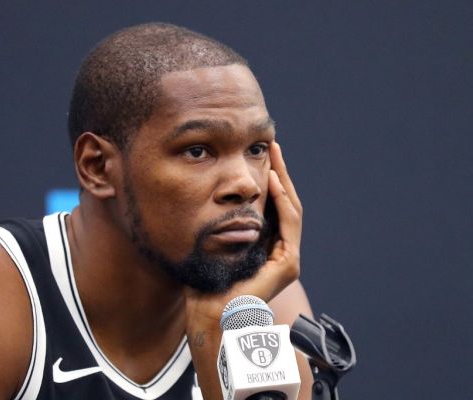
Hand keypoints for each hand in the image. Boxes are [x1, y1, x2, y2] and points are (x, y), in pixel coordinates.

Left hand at [183, 142, 302, 398]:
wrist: (210, 310)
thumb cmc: (206, 278)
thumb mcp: (215, 241)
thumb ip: (224, 221)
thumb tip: (216, 194)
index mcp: (265, 245)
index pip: (273, 205)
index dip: (270, 178)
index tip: (261, 154)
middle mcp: (280, 250)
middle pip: (285, 203)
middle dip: (279, 172)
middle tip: (272, 145)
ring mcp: (287, 258)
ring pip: (291, 209)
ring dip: (283, 180)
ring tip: (274, 154)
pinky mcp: (289, 264)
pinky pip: (288, 224)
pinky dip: (282, 201)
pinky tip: (273, 180)